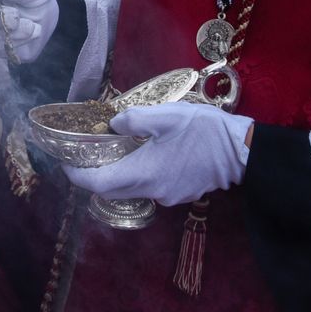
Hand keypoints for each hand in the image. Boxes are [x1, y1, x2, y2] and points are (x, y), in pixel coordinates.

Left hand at [64, 102, 252, 206]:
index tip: (66, 163)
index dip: (76, 175)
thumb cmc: (205, 131)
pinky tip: (147, 153)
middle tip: (87, 153)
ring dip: (119, 173)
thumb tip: (112, 126)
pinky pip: (151, 187)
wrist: (244, 151)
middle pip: (112, 190)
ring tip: (117, 148)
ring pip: (132, 189)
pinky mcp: (182, 194)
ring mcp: (169, 196)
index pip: (97, 184)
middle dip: (94, 175)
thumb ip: (132, 120)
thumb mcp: (165, 115)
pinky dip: (140, 173)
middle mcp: (153, 191)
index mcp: (143, 173)